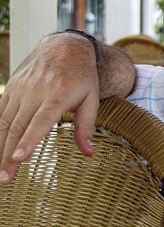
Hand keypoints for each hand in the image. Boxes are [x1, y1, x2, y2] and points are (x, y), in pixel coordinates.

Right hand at [0, 33, 99, 183]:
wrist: (64, 47)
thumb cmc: (82, 76)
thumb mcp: (92, 97)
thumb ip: (87, 125)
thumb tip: (89, 153)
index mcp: (58, 94)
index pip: (41, 120)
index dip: (29, 140)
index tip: (19, 158)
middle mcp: (36, 92)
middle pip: (19, 127)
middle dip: (9, 155)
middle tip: (5, 179)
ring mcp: (20, 90)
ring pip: (5, 122)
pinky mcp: (11, 90)